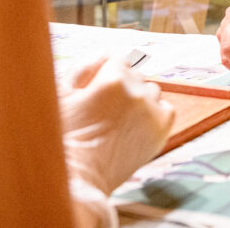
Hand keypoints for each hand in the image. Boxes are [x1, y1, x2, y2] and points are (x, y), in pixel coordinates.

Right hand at [60, 57, 174, 195]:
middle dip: (122, 86)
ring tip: (119, 121)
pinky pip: (166, 109)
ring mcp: (152, 112)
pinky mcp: (161, 131)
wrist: (79, 177)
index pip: (118, 59)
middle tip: (104, 110)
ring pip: (152, 91)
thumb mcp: (64, 94)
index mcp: (112, 79)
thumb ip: (84, 66)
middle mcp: (136, 92)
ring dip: (139, 100)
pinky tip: (136, 127)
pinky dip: (155, 114)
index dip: (105, 74)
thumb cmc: (64, 135)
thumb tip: (106, 52)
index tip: (97, 90)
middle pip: (135, 75)